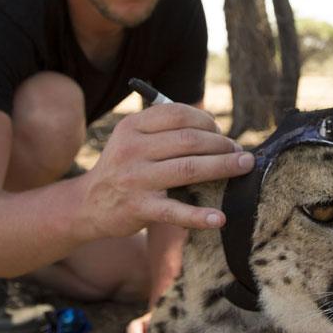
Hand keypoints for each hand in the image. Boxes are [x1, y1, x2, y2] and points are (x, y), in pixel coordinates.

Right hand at [80, 103, 253, 238]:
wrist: (88, 204)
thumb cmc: (123, 168)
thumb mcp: (132, 140)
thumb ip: (164, 130)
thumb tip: (214, 129)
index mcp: (132, 126)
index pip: (178, 114)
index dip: (206, 121)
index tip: (221, 132)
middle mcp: (132, 149)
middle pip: (189, 140)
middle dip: (222, 144)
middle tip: (240, 153)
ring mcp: (135, 179)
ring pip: (189, 169)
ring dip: (223, 167)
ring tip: (244, 167)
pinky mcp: (139, 208)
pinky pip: (175, 212)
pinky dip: (199, 216)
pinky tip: (219, 218)